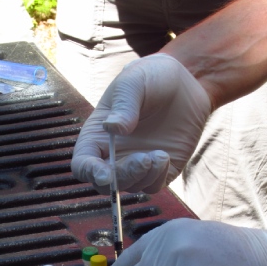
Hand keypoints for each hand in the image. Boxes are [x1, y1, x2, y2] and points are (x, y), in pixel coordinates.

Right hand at [71, 54, 211, 193]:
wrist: (184, 84)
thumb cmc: (151, 78)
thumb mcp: (134, 81)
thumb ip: (124, 104)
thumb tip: (113, 127)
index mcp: (97, 136)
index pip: (82, 163)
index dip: (89, 171)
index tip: (104, 174)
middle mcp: (113, 155)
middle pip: (105, 183)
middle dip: (122, 177)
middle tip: (143, 159)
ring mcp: (135, 165)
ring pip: (130, 187)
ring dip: (143, 176)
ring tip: (160, 154)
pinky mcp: (159, 170)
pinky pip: (153, 186)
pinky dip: (157, 177)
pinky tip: (165, 157)